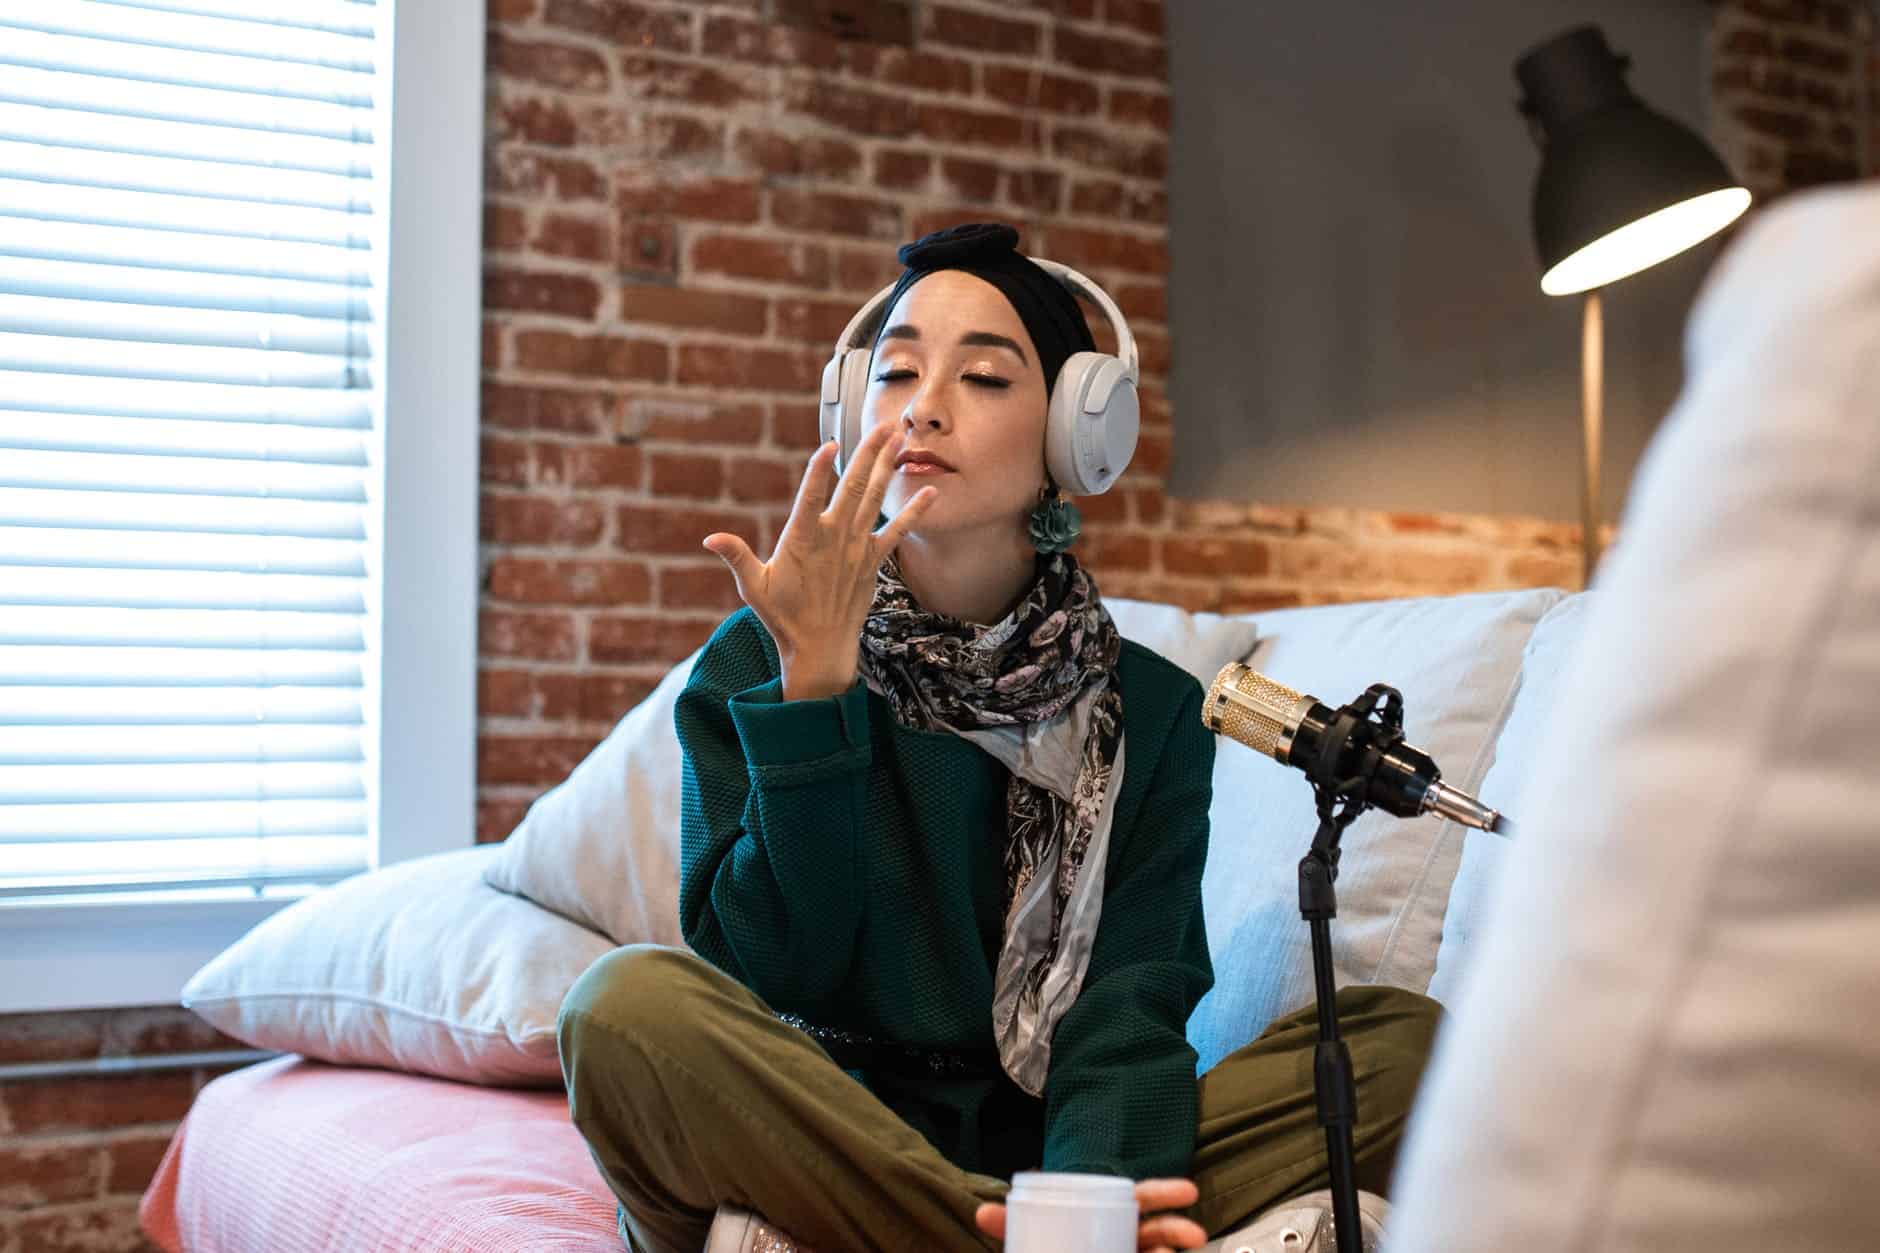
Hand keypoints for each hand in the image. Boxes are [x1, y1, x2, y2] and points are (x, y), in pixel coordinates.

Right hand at [702, 424, 936, 699]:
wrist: (820, 648)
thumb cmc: (782, 616)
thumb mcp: (754, 587)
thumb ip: (737, 557)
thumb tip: (710, 539)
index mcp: (802, 541)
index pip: (811, 498)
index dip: (819, 470)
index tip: (830, 443)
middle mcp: (834, 539)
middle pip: (853, 488)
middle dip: (868, 454)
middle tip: (883, 424)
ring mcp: (856, 549)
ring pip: (874, 500)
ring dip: (887, 468)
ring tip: (899, 439)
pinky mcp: (872, 562)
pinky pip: (897, 532)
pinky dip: (914, 512)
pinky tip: (931, 492)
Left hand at [974, 1177, 1207, 1251]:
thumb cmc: (1048, 1247)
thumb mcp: (1030, 1240)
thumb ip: (1011, 1229)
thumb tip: (981, 1213)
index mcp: (1106, 1221)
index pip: (1139, 1200)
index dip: (1162, 1194)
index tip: (1187, 1192)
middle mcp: (1125, 1242)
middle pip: (1158, 1230)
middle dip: (1178, 1227)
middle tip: (1196, 1233)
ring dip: (1170, 1249)